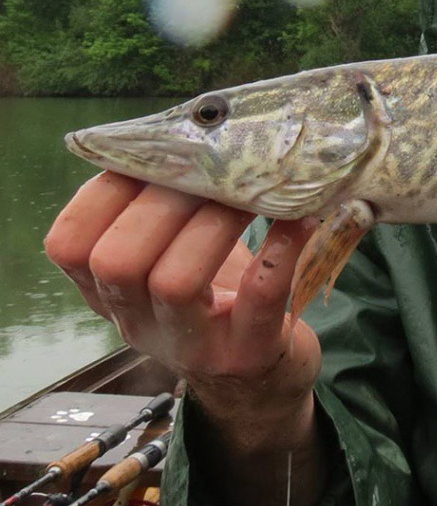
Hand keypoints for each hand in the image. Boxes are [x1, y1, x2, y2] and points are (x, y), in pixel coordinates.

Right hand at [44, 171, 321, 452]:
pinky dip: (279, 253)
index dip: (102, 194)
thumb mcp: (178, 257)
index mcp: (111, 291)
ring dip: (215, 223)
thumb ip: (169, 206)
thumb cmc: (219, 297)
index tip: (153, 158)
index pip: (69, 244)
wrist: (262, 381)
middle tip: (213, 174)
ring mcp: (192, 346)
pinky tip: (299, 221)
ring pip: (174, 282)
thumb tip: (192, 124)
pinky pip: (259, 301)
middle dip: (163, 203)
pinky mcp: (250, 355)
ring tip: (256, 195)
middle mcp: (139, 322)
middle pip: (116, 260)